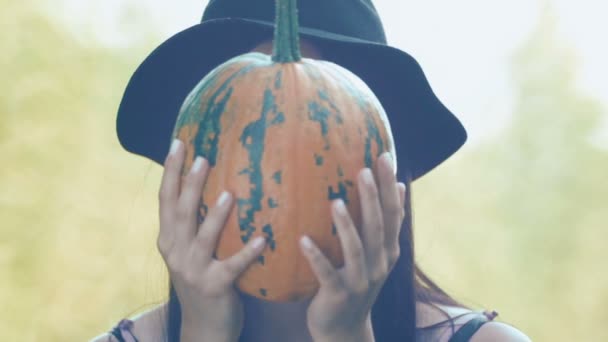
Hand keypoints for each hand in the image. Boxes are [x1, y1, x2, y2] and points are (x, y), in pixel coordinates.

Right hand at [158, 139, 265, 341]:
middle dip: (190, 183)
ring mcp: (193, 270)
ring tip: (229, 194)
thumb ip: (192, 223)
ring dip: (216, 216)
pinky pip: (232, 266)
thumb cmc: (202, 279)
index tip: (178, 143)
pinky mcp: (214, 286)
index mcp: (168, 239)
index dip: (171, 171)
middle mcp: (176, 252)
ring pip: (202, 237)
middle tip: (203, 158)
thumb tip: (211, 183)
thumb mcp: (188, 250)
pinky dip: (247, 252)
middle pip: (181, 212)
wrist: (204, 325)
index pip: (166, 199)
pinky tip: (262, 239)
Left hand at [300, 152, 405, 341]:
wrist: (345, 328)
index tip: (385, 157)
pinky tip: (303, 240)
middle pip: (378, 226)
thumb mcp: (376, 254)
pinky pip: (326, 273)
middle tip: (364, 169)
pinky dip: (316, 257)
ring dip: (346, 225)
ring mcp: (360, 280)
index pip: (393, 213)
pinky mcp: (339, 294)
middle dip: (372, 197)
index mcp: (388, 251)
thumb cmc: (356, 281)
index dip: (389, 186)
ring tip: (336, 201)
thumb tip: (398, 185)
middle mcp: (379, 264)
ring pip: (356, 249)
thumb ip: (385, 224)